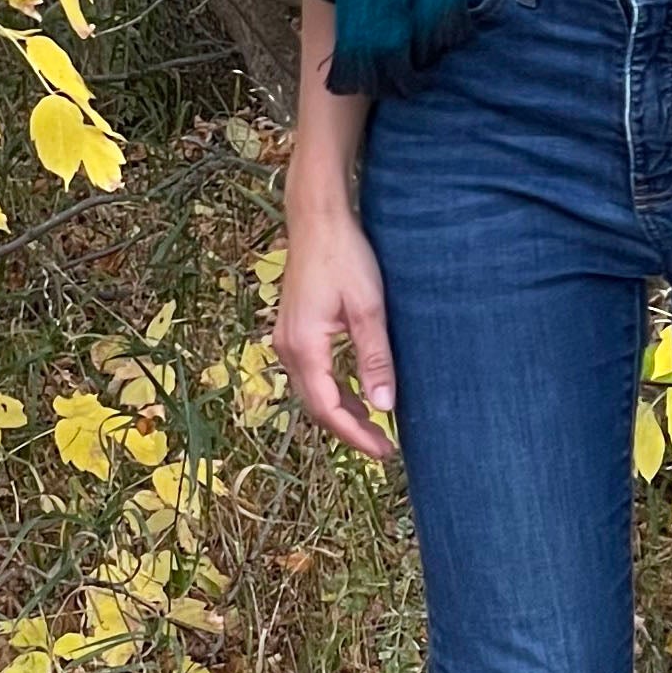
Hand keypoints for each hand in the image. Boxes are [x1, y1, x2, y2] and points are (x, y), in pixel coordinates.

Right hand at [272, 194, 399, 461]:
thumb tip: (384, 406)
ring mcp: (286, 339)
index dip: (356, 436)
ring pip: (313, 391)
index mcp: (304, 347)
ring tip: (375, 428)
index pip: (328, 409)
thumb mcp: (369, 309)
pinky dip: (334, 391)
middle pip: (317, 406)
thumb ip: (375, 360)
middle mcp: (287, 349)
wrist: (317, 220)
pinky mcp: (293, 330)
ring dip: (342, 412)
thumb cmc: (345, 256)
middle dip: (350, 430)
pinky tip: (357, 395)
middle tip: (385, 448)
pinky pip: (312, 374)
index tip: (385, 452)